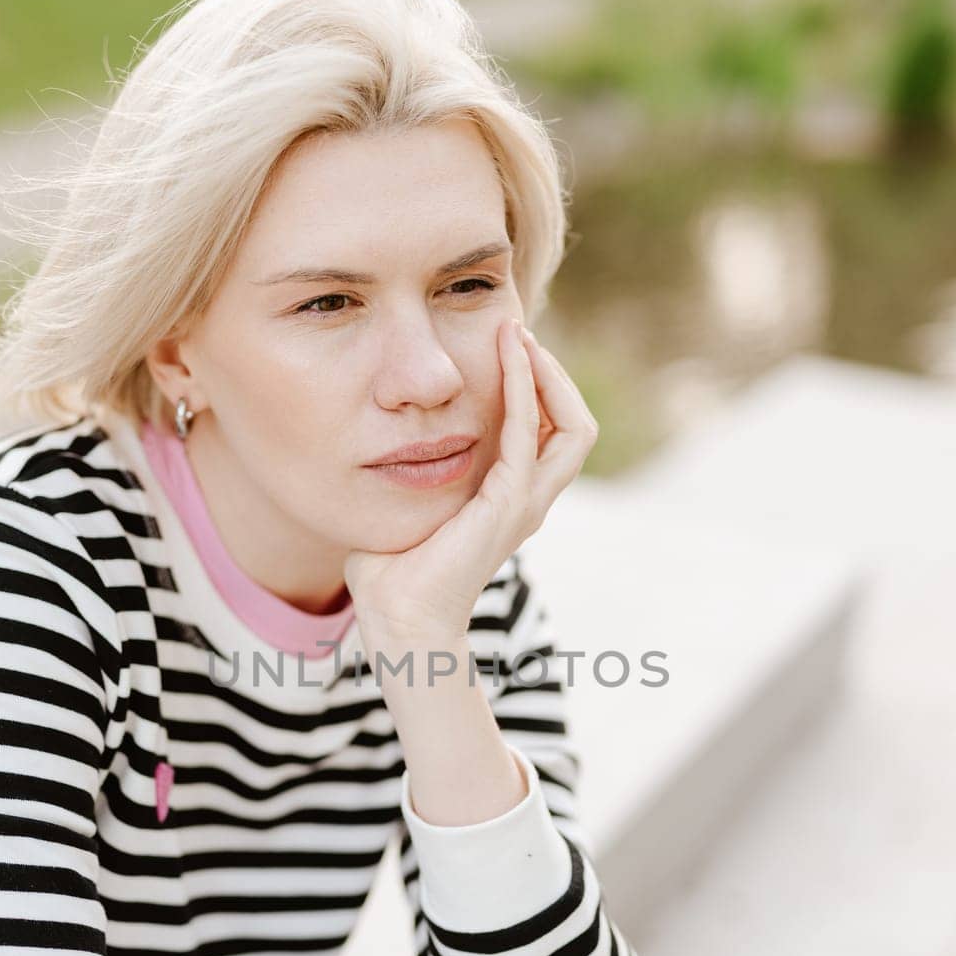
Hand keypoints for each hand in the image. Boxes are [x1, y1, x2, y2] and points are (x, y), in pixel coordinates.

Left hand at [342, 318, 597, 646]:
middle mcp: (529, 501)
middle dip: (553, 377)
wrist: (399, 620)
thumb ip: (408, 474)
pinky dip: (523, 387)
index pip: (551, 435)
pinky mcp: (509, 504)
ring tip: (519, 337)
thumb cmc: (392, 574)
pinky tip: (508, 354)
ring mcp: (526, 504)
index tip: (506, 349)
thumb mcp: (408, 506)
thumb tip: (379, 444)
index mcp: (511, 502)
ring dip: (548, 376)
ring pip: (573, 427)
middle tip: (519, 335)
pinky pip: (529, 432)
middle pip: (575, 427)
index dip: (538, 391)